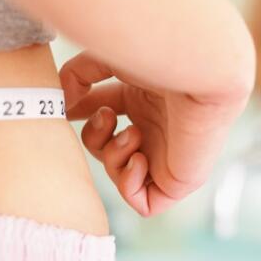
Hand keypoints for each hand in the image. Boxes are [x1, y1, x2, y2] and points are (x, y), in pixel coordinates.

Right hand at [60, 51, 248, 216]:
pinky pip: (145, 203)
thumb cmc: (159, 57)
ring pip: (122, 175)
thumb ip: (78, 75)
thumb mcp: (108, 59)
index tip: (64, 109)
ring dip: (113, 157)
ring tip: (132, 134)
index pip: (106, 114)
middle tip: (108, 118)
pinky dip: (129, 184)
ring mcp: (168, 154)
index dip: (82, 113)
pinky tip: (139, 158)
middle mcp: (157, 126)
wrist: (198, 70)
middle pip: (108, 148)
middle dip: (95, 136)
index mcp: (144, 98)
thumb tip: (61, 103)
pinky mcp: (179, 180)